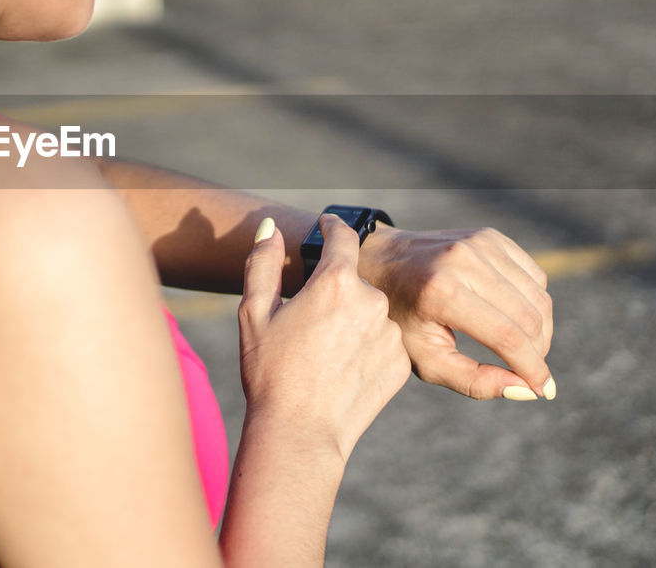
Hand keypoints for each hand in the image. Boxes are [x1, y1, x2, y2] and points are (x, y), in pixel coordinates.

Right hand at [239, 215, 411, 461]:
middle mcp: (372, 301)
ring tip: (322, 352)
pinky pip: (383, 342)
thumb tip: (270, 228)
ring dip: (351, 320)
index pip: (343, 237)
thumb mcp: (254, 312)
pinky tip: (340, 369)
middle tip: (308, 319)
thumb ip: (262, 263)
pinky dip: (365, 347)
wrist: (300, 433)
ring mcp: (392, 334)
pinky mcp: (401, 363)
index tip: (329, 223)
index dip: (333, 225)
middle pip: (353, 281)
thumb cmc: (270, 372)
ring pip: (370, 312)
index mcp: (335, 282)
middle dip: (334, 291)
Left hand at [357, 226, 554, 400]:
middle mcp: (463, 262)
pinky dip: (534, 303)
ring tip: (523, 350)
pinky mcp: (490, 236)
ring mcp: (478, 244)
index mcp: (441, 293)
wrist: (380, 262)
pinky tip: (516, 318)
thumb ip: (472, 381)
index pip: (507, 337)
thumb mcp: (425, 358)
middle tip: (529, 373)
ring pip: (538, 297)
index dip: (532, 369)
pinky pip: (534, 276)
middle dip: (538, 353)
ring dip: (541, 330)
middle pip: (529, 318)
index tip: (544, 392)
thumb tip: (525, 391)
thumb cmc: (400, 318)